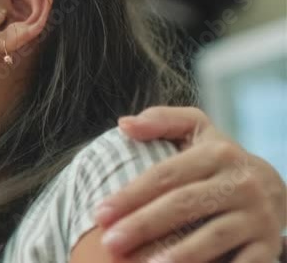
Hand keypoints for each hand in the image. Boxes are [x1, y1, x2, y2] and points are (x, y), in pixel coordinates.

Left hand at [94, 106, 285, 261]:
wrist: (274, 187)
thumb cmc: (219, 159)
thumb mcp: (197, 130)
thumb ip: (161, 120)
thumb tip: (124, 124)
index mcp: (217, 154)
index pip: (165, 175)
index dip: (131, 195)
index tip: (100, 214)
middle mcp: (241, 183)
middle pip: (184, 205)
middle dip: (144, 225)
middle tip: (110, 242)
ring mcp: (257, 215)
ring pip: (214, 236)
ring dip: (180, 254)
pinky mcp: (269, 243)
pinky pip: (245, 262)